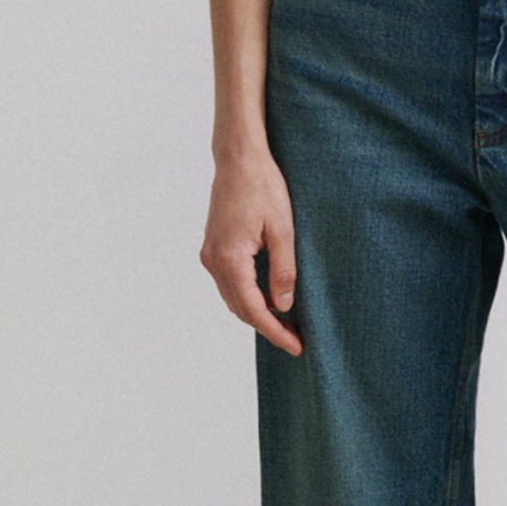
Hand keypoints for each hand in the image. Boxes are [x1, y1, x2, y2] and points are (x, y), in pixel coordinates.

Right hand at [201, 145, 302, 352]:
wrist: (238, 159)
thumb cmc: (263, 187)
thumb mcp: (283, 229)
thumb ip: (283, 271)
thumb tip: (283, 307)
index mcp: (230, 259)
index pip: (254, 309)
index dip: (275, 331)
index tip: (296, 346)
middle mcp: (213, 261)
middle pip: (240, 308)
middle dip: (268, 327)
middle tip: (296, 340)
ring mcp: (210, 254)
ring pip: (233, 298)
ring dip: (257, 312)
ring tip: (286, 323)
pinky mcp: (213, 247)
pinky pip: (229, 283)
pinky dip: (247, 296)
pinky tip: (268, 298)